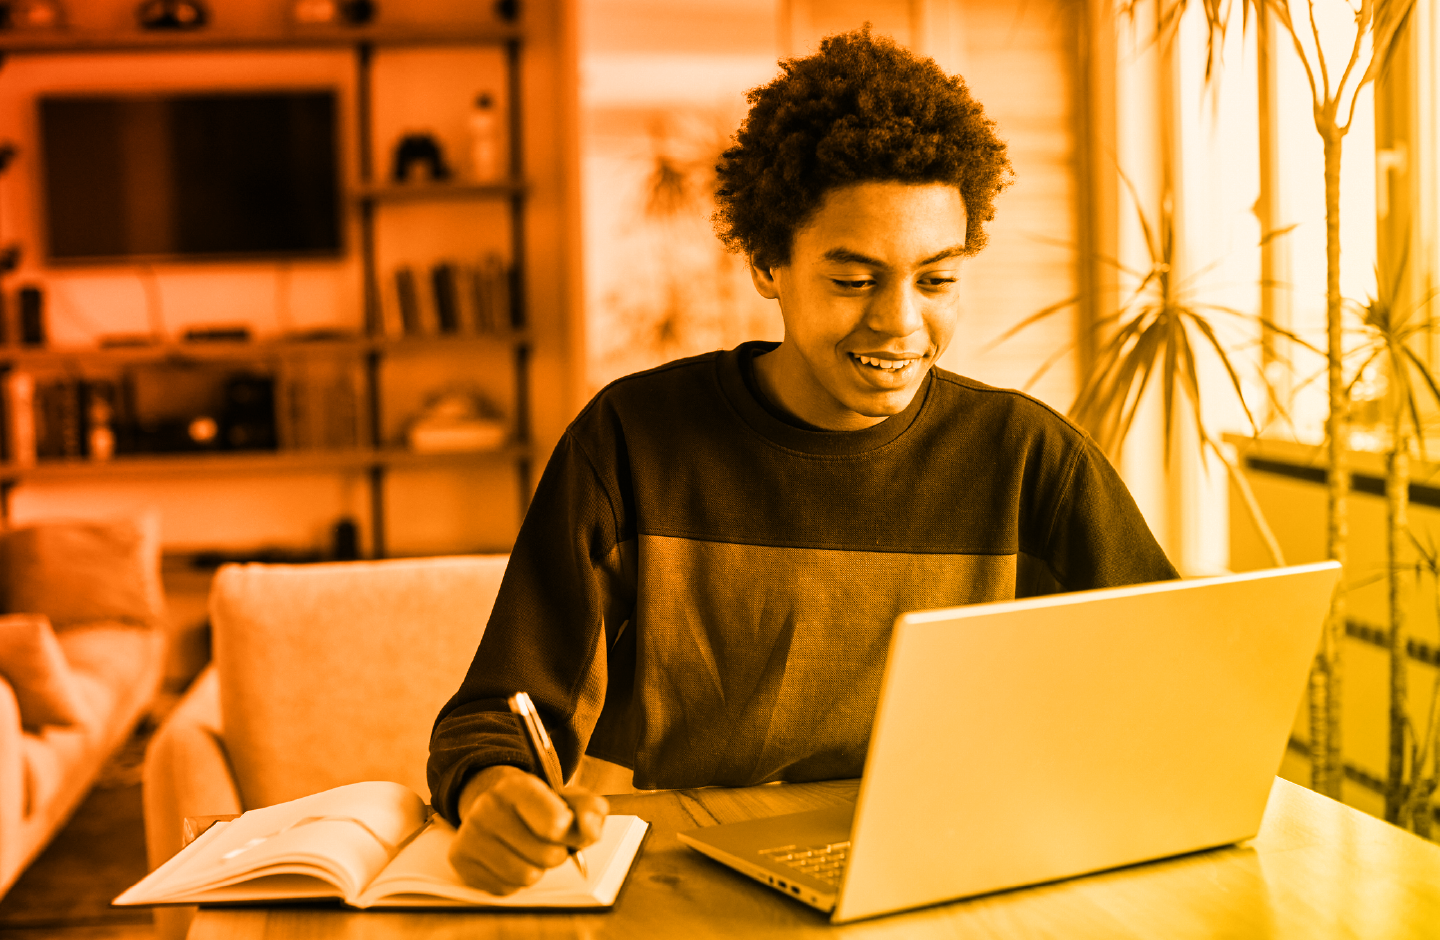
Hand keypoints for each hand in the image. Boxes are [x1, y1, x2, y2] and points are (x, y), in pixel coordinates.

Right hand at [448, 764, 608, 893]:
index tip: (566, 827)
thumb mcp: (567, 797)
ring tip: (528, 849)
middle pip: (547, 856)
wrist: (491, 802)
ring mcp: (470, 836)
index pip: (556, 824)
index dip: (570, 833)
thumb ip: (589, 810)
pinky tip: (509, 857)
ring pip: (526, 877)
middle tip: (547, 839)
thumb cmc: (536, 803)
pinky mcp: (461, 862)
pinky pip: (505, 888)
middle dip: (556, 852)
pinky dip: (514, 879)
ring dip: (536, 868)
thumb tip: (589, 829)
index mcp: (516, 787)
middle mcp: (487, 808)